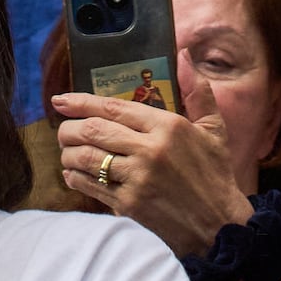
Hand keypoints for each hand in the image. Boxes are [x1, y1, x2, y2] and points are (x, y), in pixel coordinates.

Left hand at [51, 89, 247, 253]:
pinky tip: (73, 173)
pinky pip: (92, 186)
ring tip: (66, 150)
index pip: (114, 107)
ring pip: (87, 157)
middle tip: (62, 129)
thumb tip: (183, 54)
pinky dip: (75, 177)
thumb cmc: (216, 175)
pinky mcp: (130, 205)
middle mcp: (150, 150)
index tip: (61, 100)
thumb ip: (198, 91)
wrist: (219, 226)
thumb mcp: (214, 129)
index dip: (82, 102)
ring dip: (69, 152)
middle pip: (93, 130)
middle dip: (69, 128)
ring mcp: (138, 179)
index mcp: (168, 126)